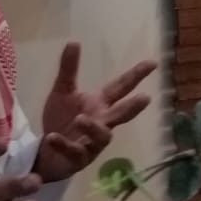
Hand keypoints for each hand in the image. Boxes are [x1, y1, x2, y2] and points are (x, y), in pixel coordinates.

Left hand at [32, 42, 156, 183]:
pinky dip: (64, 144)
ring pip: (101, 136)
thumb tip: (74, 41)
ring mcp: (92, 143)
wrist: (47, 152)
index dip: (136, 75)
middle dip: (133, 107)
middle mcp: (102, 123)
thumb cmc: (61, 119)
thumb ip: (69, 69)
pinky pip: (74, 152)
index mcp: (100, 104)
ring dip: (92, 127)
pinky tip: (52, 136)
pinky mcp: (78, 159)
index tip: (153, 63)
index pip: (121, 87)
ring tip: (80, 119)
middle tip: (145, 99)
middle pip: (121, 115)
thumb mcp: (62, 91)